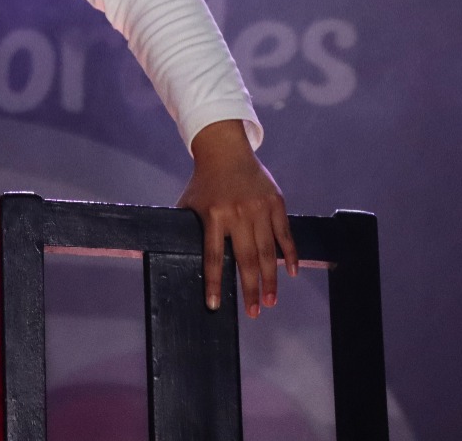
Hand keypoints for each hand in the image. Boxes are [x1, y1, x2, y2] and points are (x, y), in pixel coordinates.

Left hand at [177, 119, 298, 317]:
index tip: (215, 305)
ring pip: (267, 252)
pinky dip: (289, 255)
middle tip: (254, 312)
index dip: (214, 282)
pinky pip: (285, 234)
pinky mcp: (275, 202)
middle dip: (250, 289)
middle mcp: (237, 213)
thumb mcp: (189, 202)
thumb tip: (171, 255)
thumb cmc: (204, 182)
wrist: (225, 150)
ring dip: (270, 279)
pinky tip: (290, 273)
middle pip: (245, 259)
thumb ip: (187, 228)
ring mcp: (259, 208)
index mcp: (213, 215)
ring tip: (270, 301)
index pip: (212, 256)